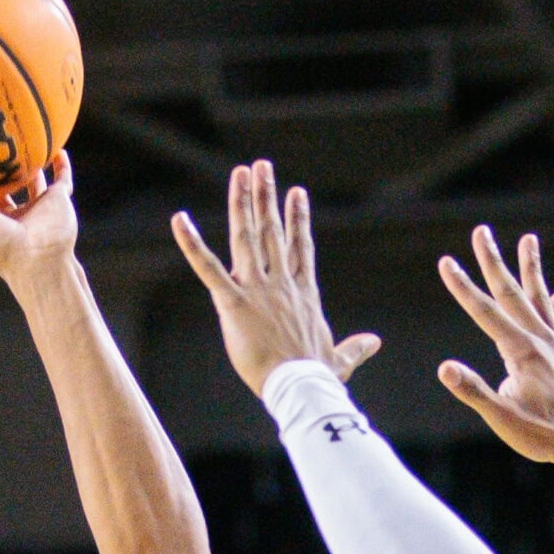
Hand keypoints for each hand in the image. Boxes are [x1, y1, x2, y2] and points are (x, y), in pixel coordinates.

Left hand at [0, 152, 77, 292]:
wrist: (36, 258)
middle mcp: (11, 212)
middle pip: (2, 184)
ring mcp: (37, 206)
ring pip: (32, 179)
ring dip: (28, 162)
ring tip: (20, 136)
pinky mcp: (59, 201)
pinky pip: (62, 179)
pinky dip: (60, 164)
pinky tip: (55, 145)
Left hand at [172, 159, 379, 393]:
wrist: (300, 387)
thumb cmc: (318, 377)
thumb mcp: (340, 360)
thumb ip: (355, 348)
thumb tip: (375, 342)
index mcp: (304, 293)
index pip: (300, 248)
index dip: (298, 219)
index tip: (297, 193)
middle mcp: (280, 283)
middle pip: (272, 231)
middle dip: (267, 196)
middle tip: (261, 167)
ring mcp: (257, 289)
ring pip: (246, 237)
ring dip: (242, 203)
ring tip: (241, 173)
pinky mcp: (233, 302)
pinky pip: (208, 269)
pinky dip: (191, 244)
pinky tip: (179, 220)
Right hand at [436, 225, 553, 470]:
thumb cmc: (546, 436)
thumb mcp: (503, 419)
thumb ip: (474, 391)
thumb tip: (445, 368)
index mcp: (521, 352)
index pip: (485, 312)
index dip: (463, 287)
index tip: (447, 262)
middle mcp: (540, 340)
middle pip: (511, 292)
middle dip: (493, 261)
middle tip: (481, 231)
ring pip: (538, 298)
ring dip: (530, 269)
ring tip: (528, 239)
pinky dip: (552, 305)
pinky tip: (553, 295)